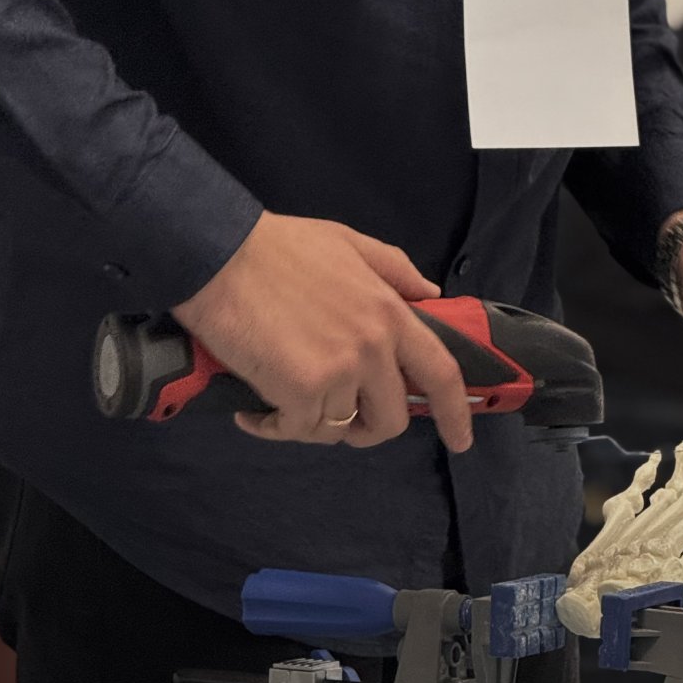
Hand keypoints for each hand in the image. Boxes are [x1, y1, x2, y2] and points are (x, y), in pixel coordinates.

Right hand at [173, 211, 473, 451]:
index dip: (455, 413)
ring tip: (284, 397)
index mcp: (390, 311)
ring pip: (338, 428)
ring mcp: (338, 372)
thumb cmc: (279, 248)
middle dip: (367, 428)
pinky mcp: (300, 393)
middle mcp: (372, 346)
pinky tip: (254, 410)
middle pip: (391, 418)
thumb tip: (428, 293)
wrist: (221, 255)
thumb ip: (394, 269)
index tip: (461, 440)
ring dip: (312, 421)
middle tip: (336, 415)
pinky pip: (295, 432)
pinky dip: (273, 427)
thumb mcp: (349, 243)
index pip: (439, 373)